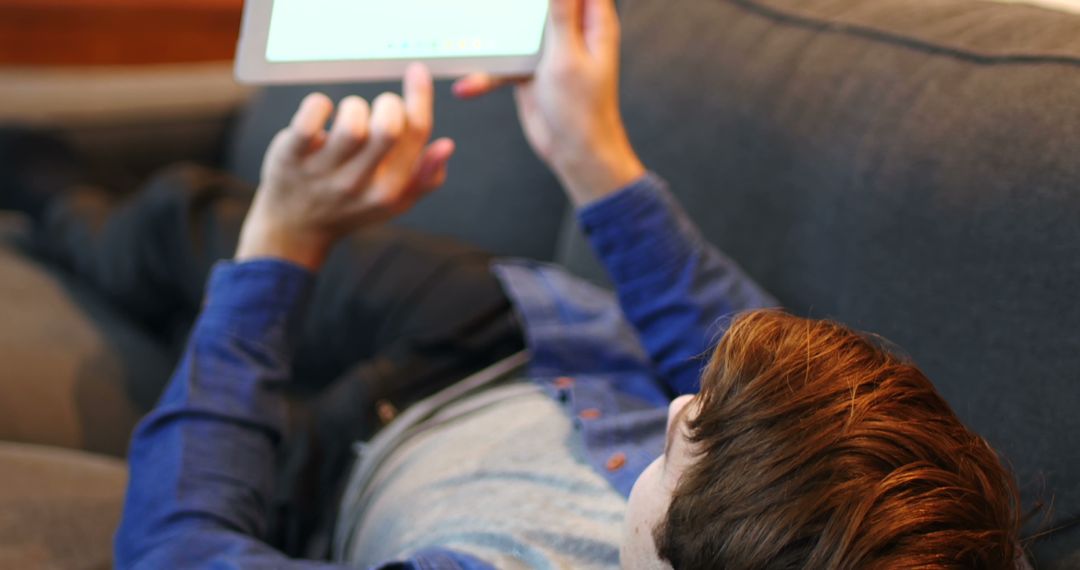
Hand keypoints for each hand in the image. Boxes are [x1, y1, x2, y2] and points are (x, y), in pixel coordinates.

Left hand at [237, 63, 453, 269]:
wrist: (296, 228)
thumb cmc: (353, 206)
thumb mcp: (395, 202)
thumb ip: (426, 177)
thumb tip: (446, 145)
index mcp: (389, 192)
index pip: (416, 136)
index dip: (420, 96)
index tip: (416, 71)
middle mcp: (357, 184)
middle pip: (388, 128)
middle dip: (390, 103)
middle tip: (379, 107)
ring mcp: (322, 172)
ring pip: (351, 124)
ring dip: (355, 106)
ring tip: (350, 114)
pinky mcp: (291, 158)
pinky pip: (309, 121)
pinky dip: (319, 105)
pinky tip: (323, 111)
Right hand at [452, 0, 644, 206]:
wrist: (574, 154)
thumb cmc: (582, 110)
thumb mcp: (566, 56)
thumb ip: (561, 12)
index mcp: (593, 22)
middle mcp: (573, 30)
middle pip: (543, 0)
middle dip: (515, 2)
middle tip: (488, 2)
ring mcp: (549, 49)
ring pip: (517, 26)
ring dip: (493, 30)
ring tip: (466, 20)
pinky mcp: (530, 69)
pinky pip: (504, 62)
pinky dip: (487, 73)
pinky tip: (466, 87)